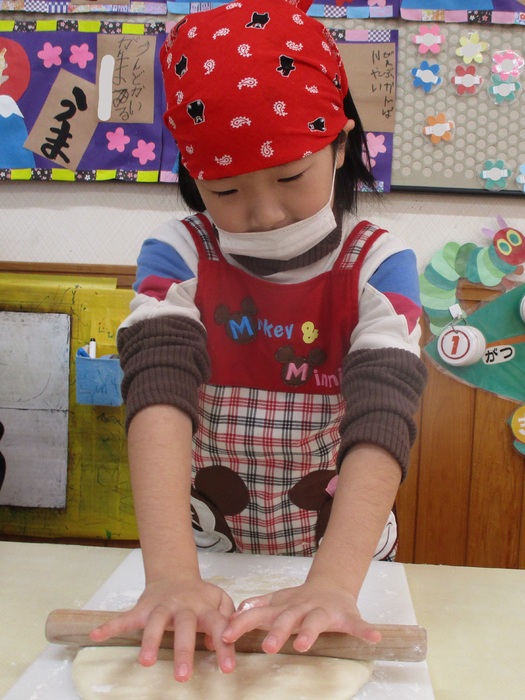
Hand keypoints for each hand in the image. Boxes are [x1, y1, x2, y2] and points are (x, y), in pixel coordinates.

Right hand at [90, 577, 235, 681]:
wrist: (174, 575)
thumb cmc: (199, 596)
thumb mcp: (220, 600)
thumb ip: (227, 617)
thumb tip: (217, 641)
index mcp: (204, 606)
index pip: (218, 625)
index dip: (224, 646)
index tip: (227, 668)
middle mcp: (183, 606)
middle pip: (184, 625)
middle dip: (183, 650)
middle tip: (183, 676)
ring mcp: (161, 607)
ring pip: (154, 622)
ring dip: (149, 641)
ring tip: (145, 662)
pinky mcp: (142, 609)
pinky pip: (125, 617)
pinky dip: (111, 626)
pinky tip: (97, 635)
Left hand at [222, 576, 380, 654]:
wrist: (331, 584)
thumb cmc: (300, 600)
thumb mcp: (277, 601)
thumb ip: (258, 606)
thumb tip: (235, 610)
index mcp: (284, 608)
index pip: (259, 615)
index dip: (243, 624)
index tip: (226, 636)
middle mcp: (302, 608)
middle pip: (287, 618)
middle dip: (277, 632)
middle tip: (268, 647)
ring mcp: (324, 611)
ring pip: (316, 621)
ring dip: (310, 632)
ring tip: (304, 645)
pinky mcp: (347, 616)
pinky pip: (358, 625)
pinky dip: (365, 631)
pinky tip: (373, 638)